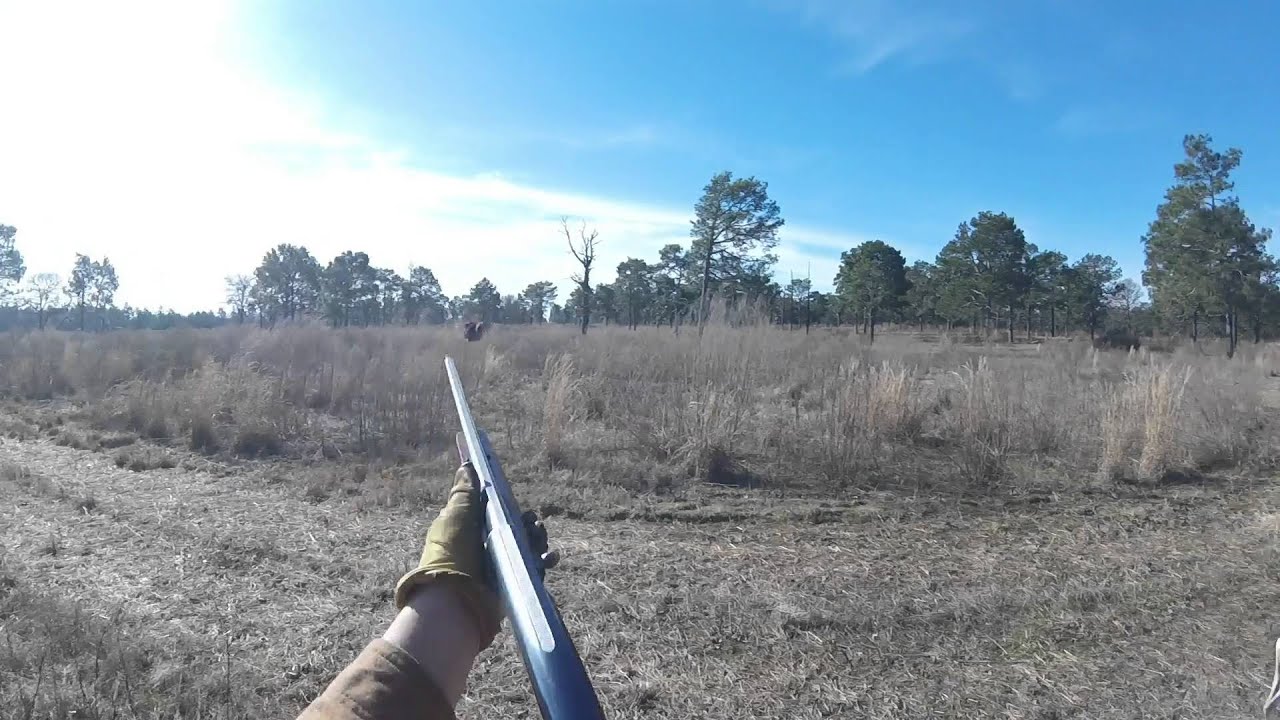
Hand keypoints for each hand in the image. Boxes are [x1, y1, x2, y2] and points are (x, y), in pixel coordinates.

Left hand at [393, 464, 560, 649]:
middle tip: (534, 523)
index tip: (516, 502)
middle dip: (529, 524)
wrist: (456, 597)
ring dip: (539, 539)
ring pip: (528, 547)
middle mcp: (487, 547)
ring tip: (540, 538)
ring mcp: (501, 565)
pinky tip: (550, 557)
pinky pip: (536, 568)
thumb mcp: (456, 516)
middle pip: (516, 529)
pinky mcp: (513, 581)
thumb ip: (464, 492)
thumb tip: (467, 465)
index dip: (508, 506)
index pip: (496, 513)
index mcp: (472, 530)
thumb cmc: (451, 553)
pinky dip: (546, 561)